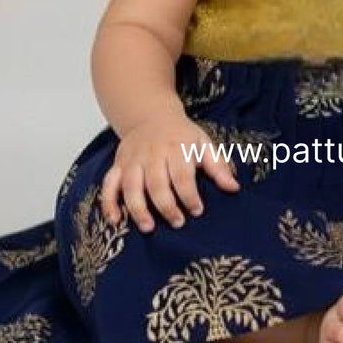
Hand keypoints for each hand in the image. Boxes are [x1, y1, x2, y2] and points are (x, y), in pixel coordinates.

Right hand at [98, 101, 240, 232]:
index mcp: (176, 147)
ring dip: (138, 209)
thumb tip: (234, 188)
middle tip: (177, 223)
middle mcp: (152, 154)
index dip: (190, 195)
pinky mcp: (118, 165)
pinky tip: (115, 221)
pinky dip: (109, 203)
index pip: (182, 175)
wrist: (151, 115)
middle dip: (166, 206)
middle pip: (156, 183)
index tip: (198, 211)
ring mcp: (132, 160)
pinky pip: (109, 184)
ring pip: (131, 186)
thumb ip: (218, 167)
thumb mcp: (203, 144)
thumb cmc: (181, 135)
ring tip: (148, 228)